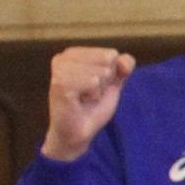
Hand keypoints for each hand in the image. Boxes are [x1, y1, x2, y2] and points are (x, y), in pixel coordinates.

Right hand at [41, 46, 135, 160]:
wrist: (80, 130)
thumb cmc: (93, 105)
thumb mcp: (114, 81)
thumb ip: (124, 65)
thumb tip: (123, 62)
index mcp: (73, 53)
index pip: (112, 54)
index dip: (111, 73)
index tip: (94, 86)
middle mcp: (63, 57)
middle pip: (108, 60)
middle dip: (105, 81)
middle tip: (89, 93)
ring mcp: (60, 70)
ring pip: (102, 71)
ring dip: (99, 90)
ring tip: (84, 98)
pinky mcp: (60, 83)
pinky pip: (93, 82)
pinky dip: (93, 95)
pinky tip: (80, 101)